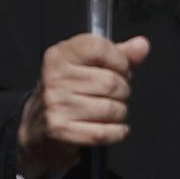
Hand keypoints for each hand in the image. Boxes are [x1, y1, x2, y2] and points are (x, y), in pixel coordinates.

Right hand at [16, 33, 150, 178]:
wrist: (38, 128)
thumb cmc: (68, 94)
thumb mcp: (87, 67)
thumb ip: (117, 54)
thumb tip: (142, 45)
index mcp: (58, 56)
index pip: (98, 47)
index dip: (119, 60)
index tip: (120, 69)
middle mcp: (54, 78)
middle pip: (111, 82)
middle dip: (122, 91)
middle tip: (113, 95)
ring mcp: (56, 105)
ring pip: (111, 109)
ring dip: (119, 113)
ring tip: (109, 112)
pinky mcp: (61, 131)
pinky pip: (105, 132)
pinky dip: (117, 132)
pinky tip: (112, 128)